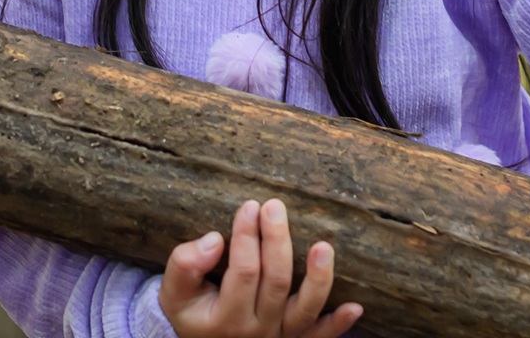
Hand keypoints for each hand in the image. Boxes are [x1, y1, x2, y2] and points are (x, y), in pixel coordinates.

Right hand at [159, 198, 364, 337]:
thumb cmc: (191, 310)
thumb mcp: (174, 292)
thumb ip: (184, 265)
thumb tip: (214, 239)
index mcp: (224, 318)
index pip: (243, 272)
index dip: (247, 237)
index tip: (249, 205)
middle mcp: (255, 330)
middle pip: (275, 282)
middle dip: (277, 241)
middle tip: (274, 206)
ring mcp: (278, 337)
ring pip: (303, 310)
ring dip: (317, 279)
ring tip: (324, 246)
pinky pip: (318, 336)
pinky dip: (336, 324)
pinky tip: (355, 307)